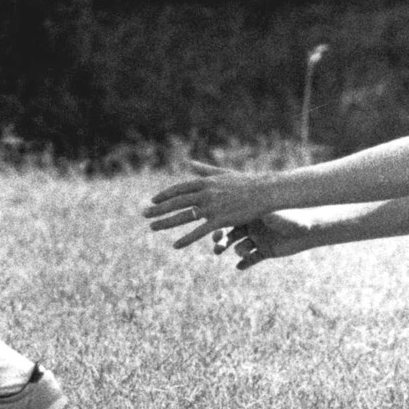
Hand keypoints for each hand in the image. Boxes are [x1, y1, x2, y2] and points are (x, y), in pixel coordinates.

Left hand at [144, 161, 272, 248]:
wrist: (264, 191)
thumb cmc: (246, 182)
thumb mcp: (222, 173)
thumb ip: (204, 170)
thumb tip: (188, 162)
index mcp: (205, 182)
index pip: (179, 189)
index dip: (164, 195)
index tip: (152, 200)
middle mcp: (205, 193)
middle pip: (176, 202)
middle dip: (158, 209)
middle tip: (143, 214)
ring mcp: (212, 207)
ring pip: (183, 216)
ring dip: (165, 222)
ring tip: (152, 228)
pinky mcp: (220, 220)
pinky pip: (199, 231)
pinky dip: (186, 239)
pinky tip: (175, 246)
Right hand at [212, 211, 310, 270]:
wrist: (310, 228)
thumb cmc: (290, 215)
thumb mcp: (269, 211)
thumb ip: (251, 211)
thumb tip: (230, 207)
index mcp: (250, 213)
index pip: (230, 220)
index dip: (220, 227)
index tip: (215, 233)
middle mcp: (252, 226)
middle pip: (231, 235)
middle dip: (223, 241)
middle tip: (218, 247)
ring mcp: (258, 239)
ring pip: (240, 248)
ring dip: (236, 251)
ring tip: (238, 252)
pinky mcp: (265, 251)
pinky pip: (252, 259)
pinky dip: (244, 263)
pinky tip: (239, 266)